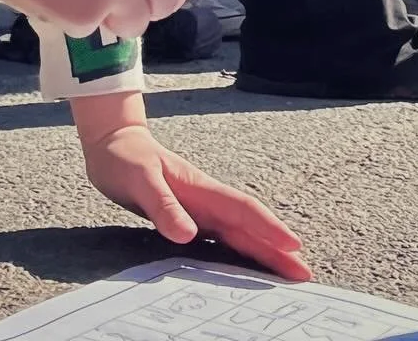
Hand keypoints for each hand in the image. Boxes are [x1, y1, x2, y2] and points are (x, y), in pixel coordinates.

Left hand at [82, 120, 313, 280]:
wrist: (113, 143)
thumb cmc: (126, 158)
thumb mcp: (140, 180)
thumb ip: (163, 205)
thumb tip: (188, 235)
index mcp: (202, 189)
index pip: (243, 210)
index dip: (268, 228)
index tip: (294, 246)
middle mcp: (206, 199)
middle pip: (248, 226)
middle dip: (277, 248)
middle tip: (304, 274)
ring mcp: (200, 208)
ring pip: (238, 233)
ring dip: (263, 251)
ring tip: (286, 273)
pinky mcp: (189, 215)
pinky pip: (222, 237)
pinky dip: (240, 250)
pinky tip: (245, 264)